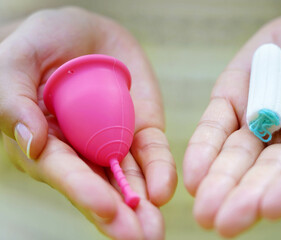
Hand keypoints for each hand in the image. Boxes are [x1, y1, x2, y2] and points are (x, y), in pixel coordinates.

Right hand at [0, 7, 176, 239]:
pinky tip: (164, 190)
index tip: (108, 211)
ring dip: (143, 204)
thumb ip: (14, 101)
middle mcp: (80, 151)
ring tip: (155, 231)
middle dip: (119, 215)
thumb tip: (31, 145)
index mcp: (45, 142)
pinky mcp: (141, 129)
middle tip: (141, 238)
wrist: (83, 32)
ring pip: (128, 178)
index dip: (85, 192)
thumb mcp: (17, 61)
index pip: (64, 172)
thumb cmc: (41, 43)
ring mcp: (113, 142)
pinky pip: (152, 152)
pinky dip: (160, 171)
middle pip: (99, 187)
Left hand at [183, 13, 280, 236]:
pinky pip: (213, 127)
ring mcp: (253, 123)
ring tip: (202, 206)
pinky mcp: (228, 102)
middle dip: (243, 197)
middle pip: (262, 173)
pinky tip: (192, 174)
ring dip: (218, 181)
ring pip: (233, 156)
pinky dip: (203, 148)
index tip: (270, 209)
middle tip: (222, 223)